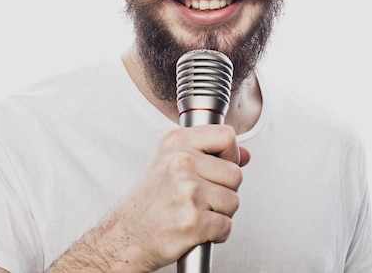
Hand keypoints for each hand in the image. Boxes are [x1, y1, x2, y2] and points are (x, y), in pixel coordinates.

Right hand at [55, 124, 249, 271]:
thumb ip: (209, 154)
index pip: (226, 135)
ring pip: (233, 201)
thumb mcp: (170, 162)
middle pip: (235, 173)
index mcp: (176, 142)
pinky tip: (198, 229)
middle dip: (225, 190)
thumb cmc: (149, 201)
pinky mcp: (192, 221)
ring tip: (197, 212)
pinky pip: (226, 225)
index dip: (231, 154)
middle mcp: (181, 162)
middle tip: (201, 197)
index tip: (220, 165)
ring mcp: (187, 191)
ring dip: (221, 213)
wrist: (126, 235)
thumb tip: (245, 155)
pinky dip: (217, 233)